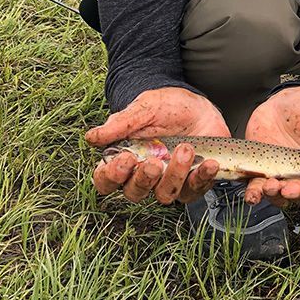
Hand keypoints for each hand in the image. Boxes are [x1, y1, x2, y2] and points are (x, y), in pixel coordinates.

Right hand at [85, 87, 230, 203]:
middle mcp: (144, 175)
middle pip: (134, 193)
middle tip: (154, 161)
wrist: (196, 104)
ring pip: (165, 195)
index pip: (106, 180)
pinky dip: (202, 178)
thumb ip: (119, 124)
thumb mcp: (143, 108)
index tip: (125, 159)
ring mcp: (169, 181)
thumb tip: (91, 137)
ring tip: (185, 149)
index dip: (111, 176)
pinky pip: (195, 190)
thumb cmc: (166, 106)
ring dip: (175, 175)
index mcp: (124, 159)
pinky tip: (208, 164)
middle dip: (144, 179)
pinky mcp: (193, 181)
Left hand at [244, 82, 299, 206]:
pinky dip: (255, 193)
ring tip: (269, 186)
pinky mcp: (263, 171)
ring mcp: (283, 175)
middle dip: (296, 194)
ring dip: (274, 196)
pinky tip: (253, 192)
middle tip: (288, 188)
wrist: (284, 101)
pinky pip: (258, 188)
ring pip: (280, 196)